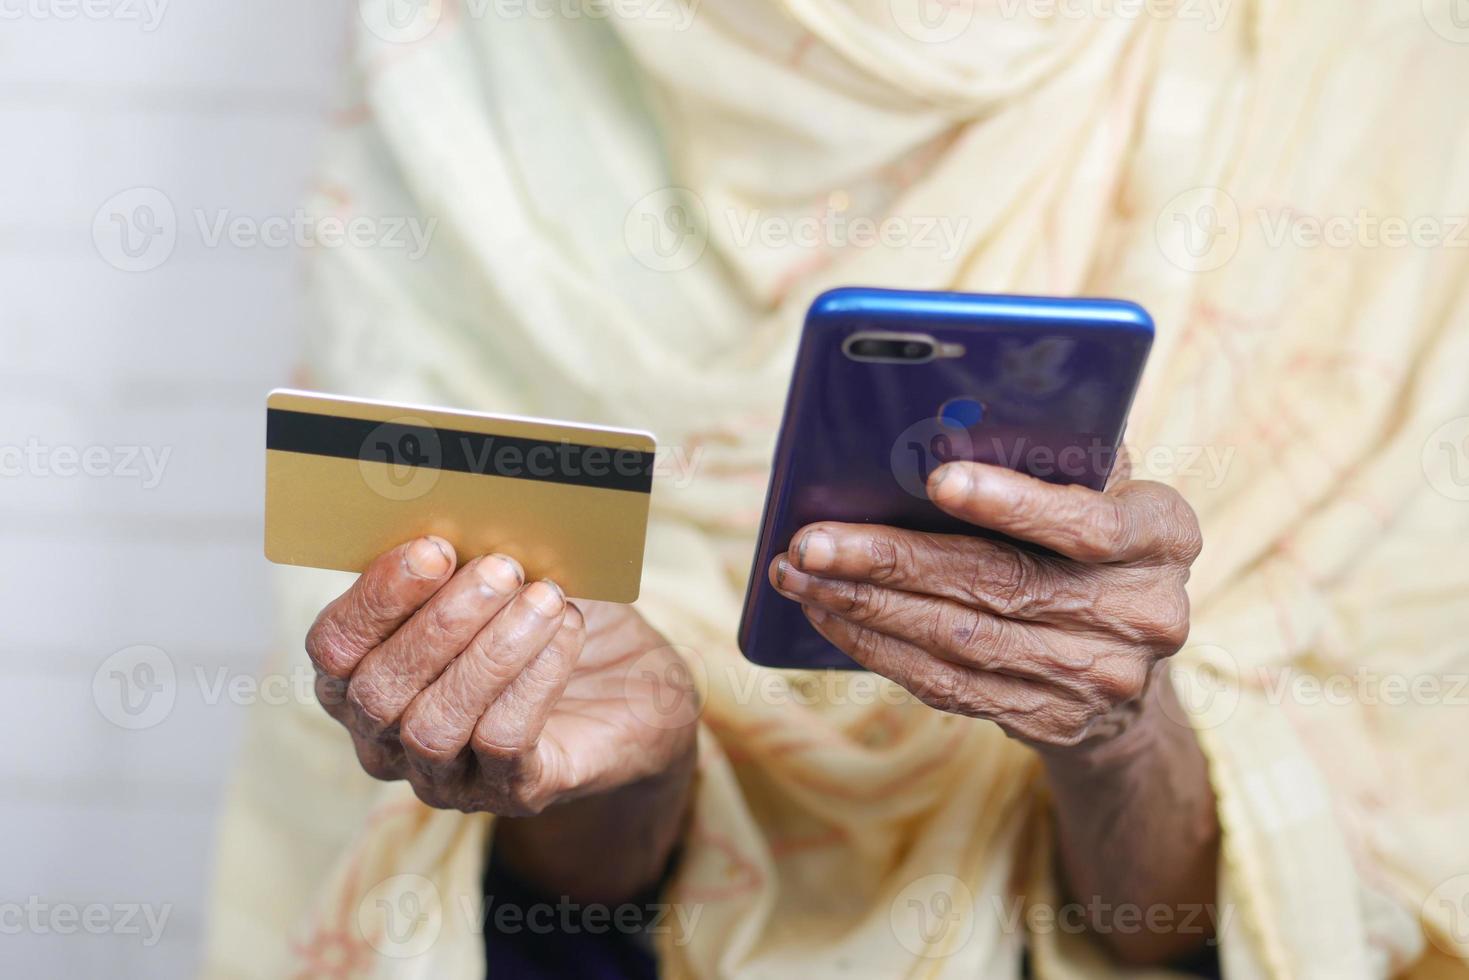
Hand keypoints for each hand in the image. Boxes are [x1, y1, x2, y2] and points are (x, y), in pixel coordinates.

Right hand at [305, 537, 696, 818]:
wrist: (632, 688)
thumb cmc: (548, 622)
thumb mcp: (507, 582)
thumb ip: (469, 557)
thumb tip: (467, 515)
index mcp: (363, 678)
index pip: (334, 648)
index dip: (376, 598)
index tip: (432, 548)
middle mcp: (388, 739)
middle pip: (379, 690)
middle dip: (441, 622)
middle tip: (500, 568)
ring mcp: (446, 776)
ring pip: (435, 724)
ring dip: (493, 651)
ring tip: (543, 597)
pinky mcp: (511, 793)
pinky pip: (503, 743)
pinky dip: (534, 679)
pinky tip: (564, 632)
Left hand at [768, 460, 1202, 750]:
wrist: (1127, 659)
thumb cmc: (1089, 530)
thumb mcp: (1097, 481)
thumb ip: (1053, 447)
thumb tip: (952, 410)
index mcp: (1164, 534)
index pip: (1088, 523)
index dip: (1013, 503)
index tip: (935, 479)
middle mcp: (1145, 613)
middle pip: (1000, 586)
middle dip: (892, 560)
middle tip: (810, 541)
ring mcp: (1100, 678)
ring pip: (961, 641)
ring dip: (865, 609)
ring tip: (798, 575)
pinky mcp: (1053, 720)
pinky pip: (948, 685)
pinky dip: (879, 649)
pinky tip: (830, 618)